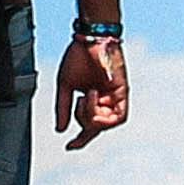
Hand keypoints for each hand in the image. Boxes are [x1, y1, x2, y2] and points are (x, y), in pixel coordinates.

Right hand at [53, 27, 128, 150]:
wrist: (89, 38)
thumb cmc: (78, 57)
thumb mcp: (66, 86)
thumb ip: (64, 109)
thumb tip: (61, 130)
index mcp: (93, 100)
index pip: (89, 126)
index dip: (81, 139)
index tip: (68, 147)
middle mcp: (106, 101)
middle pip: (98, 128)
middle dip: (85, 129)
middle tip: (75, 116)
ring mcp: (115, 97)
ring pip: (106, 124)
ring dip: (92, 117)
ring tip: (84, 97)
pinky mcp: (123, 92)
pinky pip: (118, 117)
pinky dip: (103, 114)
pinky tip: (92, 96)